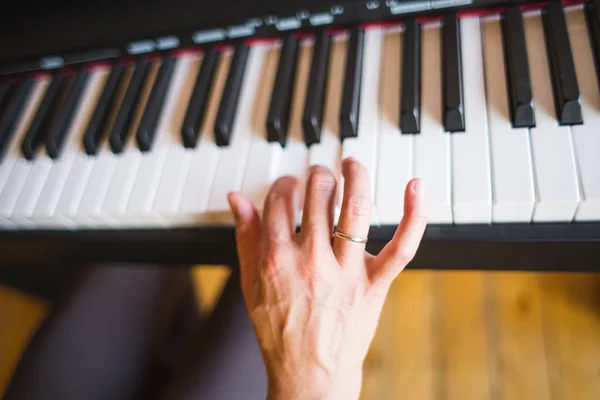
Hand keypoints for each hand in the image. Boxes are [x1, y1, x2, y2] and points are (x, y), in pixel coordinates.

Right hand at [228, 158, 426, 399]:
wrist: (309, 376)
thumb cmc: (279, 333)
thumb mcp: (251, 284)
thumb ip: (245, 237)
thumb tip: (237, 199)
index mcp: (277, 259)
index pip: (280, 200)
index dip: (284, 184)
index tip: (288, 185)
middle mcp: (312, 261)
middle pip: (318, 195)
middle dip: (318, 175)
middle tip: (319, 174)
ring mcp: (346, 273)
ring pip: (355, 209)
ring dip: (355, 176)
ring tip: (352, 164)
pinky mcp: (375, 285)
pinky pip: (401, 246)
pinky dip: (414, 215)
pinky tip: (416, 187)